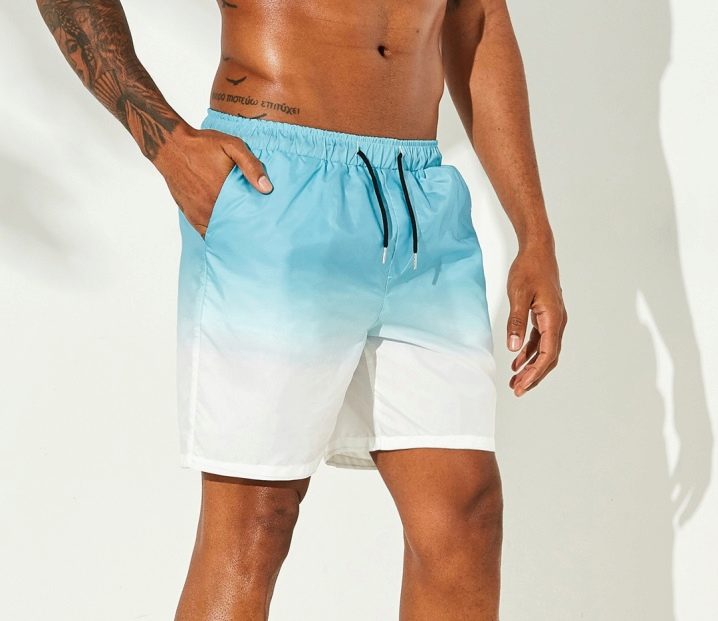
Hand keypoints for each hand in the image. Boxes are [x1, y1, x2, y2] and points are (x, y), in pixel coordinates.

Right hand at [153, 124, 272, 237]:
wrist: (171, 146)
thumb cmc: (203, 145)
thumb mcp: (232, 146)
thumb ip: (251, 165)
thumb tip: (267, 188)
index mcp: (226, 193)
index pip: (248, 217)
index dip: (258, 223)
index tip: (268, 226)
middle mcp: (212, 207)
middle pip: (236, 227)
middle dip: (247, 231)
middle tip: (260, 234)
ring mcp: (200, 214)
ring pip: (221, 233)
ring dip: (232, 235)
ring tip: (246, 237)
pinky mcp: (191, 215)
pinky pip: (206, 233)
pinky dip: (216, 236)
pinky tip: (226, 237)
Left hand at [506, 243, 566, 396]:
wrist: (537, 251)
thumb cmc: (528, 269)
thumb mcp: (518, 294)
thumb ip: (516, 321)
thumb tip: (514, 347)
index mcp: (554, 319)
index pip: (547, 354)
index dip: (534, 373)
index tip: (521, 386)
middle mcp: (557, 322)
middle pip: (548, 357)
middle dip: (534, 376)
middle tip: (517, 390)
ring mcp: (552, 319)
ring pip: (544, 351)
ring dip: (531, 367)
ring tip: (515, 381)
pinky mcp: (545, 316)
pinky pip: (540, 341)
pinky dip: (529, 353)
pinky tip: (517, 362)